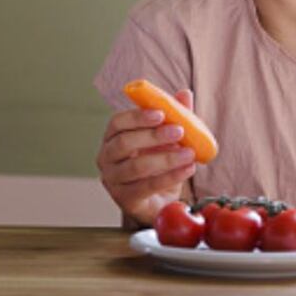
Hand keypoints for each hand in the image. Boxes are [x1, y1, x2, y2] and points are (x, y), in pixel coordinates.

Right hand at [96, 89, 196, 226]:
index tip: (161, 113)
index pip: (117, 123)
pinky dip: (170, 177)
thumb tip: (184, 93)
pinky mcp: (125, 199)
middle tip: (179, 131)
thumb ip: (172, 117)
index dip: (137, 117)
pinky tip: (187, 169)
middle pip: (123, 143)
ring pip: (136, 166)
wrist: (158, 201)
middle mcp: (106, 158)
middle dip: (153, 135)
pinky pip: (147, 186)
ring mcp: (113, 180)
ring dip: (166, 158)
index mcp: (112, 138)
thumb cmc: (158, 165)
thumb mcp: (166, 140)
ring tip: (189, 153)